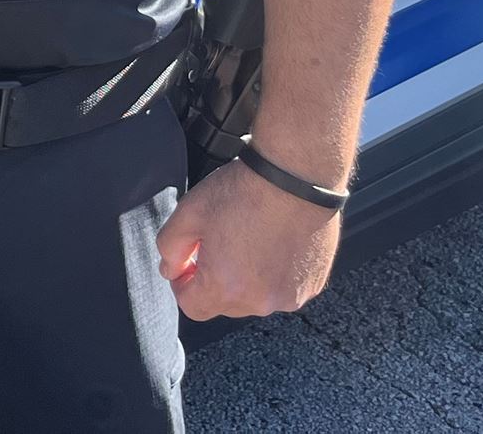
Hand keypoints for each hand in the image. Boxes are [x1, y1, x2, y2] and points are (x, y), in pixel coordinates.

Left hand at [155, 158, 341, 320]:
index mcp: (226, 287)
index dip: (183, 283)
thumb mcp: (188, 212)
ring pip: (255, 298)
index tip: (188, 260)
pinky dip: (273, 273)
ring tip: (247, 239)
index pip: (192, 307)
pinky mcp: (313, 285)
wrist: (295, 176)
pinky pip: (282, 288)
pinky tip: (273, 242)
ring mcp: (290, 296)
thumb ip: (170, 248)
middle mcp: (260, 301)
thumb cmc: (242, 191)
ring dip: (246, 279)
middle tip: (218, 242)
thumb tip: (171, 271)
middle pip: (224, 305)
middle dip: (214, 280)